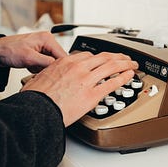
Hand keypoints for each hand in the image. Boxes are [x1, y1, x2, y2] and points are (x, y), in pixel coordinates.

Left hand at [0, 31, 66, 72]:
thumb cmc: (9, 50)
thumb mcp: (29, 58)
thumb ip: (47, 62)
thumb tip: (59, 67)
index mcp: (47, 38)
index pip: (62, 55)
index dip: (61, 66)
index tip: (58, 76)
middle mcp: (47, 41)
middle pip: (58, 59)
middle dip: (49, 67)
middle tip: (39, 70)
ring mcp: (43, 47)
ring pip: (51, 63)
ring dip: (43, 68)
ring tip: (32, 67)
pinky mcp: (39, 53)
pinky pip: (44, 64)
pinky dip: (38, 68)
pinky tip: (30, 67)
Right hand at [21, 51, 137, 126]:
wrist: (36, 110)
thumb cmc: (36, 97)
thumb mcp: (40, 77)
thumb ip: (50, 74)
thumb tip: (48, 77)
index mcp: (66, 62)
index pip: (89, 55)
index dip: (101, 57)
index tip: (105, 59)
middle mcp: (78, 67)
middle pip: (104, 57)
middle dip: (117, 57)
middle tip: (125, 58)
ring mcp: (86, 80)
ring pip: (111, 67)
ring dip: (124, 64)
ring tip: (132, 64)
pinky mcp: (92, 95)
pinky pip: (112, 83)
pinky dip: (123, 78)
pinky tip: (129, 76)